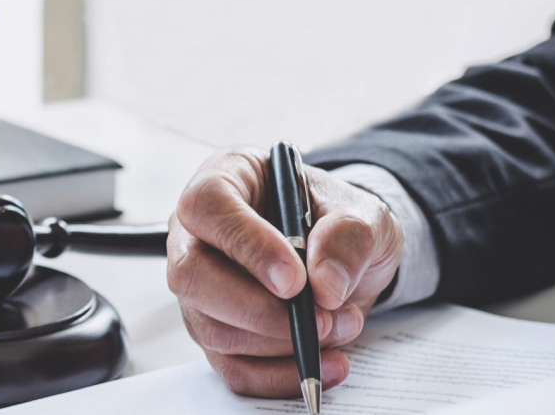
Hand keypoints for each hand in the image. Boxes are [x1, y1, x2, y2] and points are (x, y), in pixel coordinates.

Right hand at [166, 146, 402, 396]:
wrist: (346, 258)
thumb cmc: (340, 221)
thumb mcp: (363, 214)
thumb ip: (349, 236)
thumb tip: (324, 284)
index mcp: (226, 178)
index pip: (207, 205)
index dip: (245, 243)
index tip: (294, 279)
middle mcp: (199, 232)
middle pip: (191, 274)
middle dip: (257, 309)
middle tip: (319, 318)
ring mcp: (202, 286)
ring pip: (211, 327)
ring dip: (279, 342)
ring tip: (338, 327)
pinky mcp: (217, 329)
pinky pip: (231, 366)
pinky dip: (277, 375)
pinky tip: (324, 363)